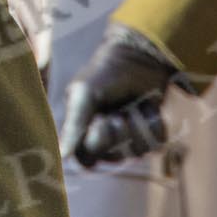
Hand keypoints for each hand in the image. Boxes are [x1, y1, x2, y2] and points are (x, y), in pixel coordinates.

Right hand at [58, 25, 183, 168]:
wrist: (137, 57)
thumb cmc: (104, 73)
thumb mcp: (84, 94)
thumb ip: (73, 126)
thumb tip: (61, 156)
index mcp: (82, 131)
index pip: (86, 159)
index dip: (97, 142)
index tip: (101, 120)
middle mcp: (104, 139)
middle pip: (114, 158)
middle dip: (119, 132)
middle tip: (118, 112)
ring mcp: (128, 138)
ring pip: (136, 152)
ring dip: (138, 126)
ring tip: (134, 106)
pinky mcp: (149, 134)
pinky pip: (156, 144)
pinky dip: (153, 124)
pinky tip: (148, 108)